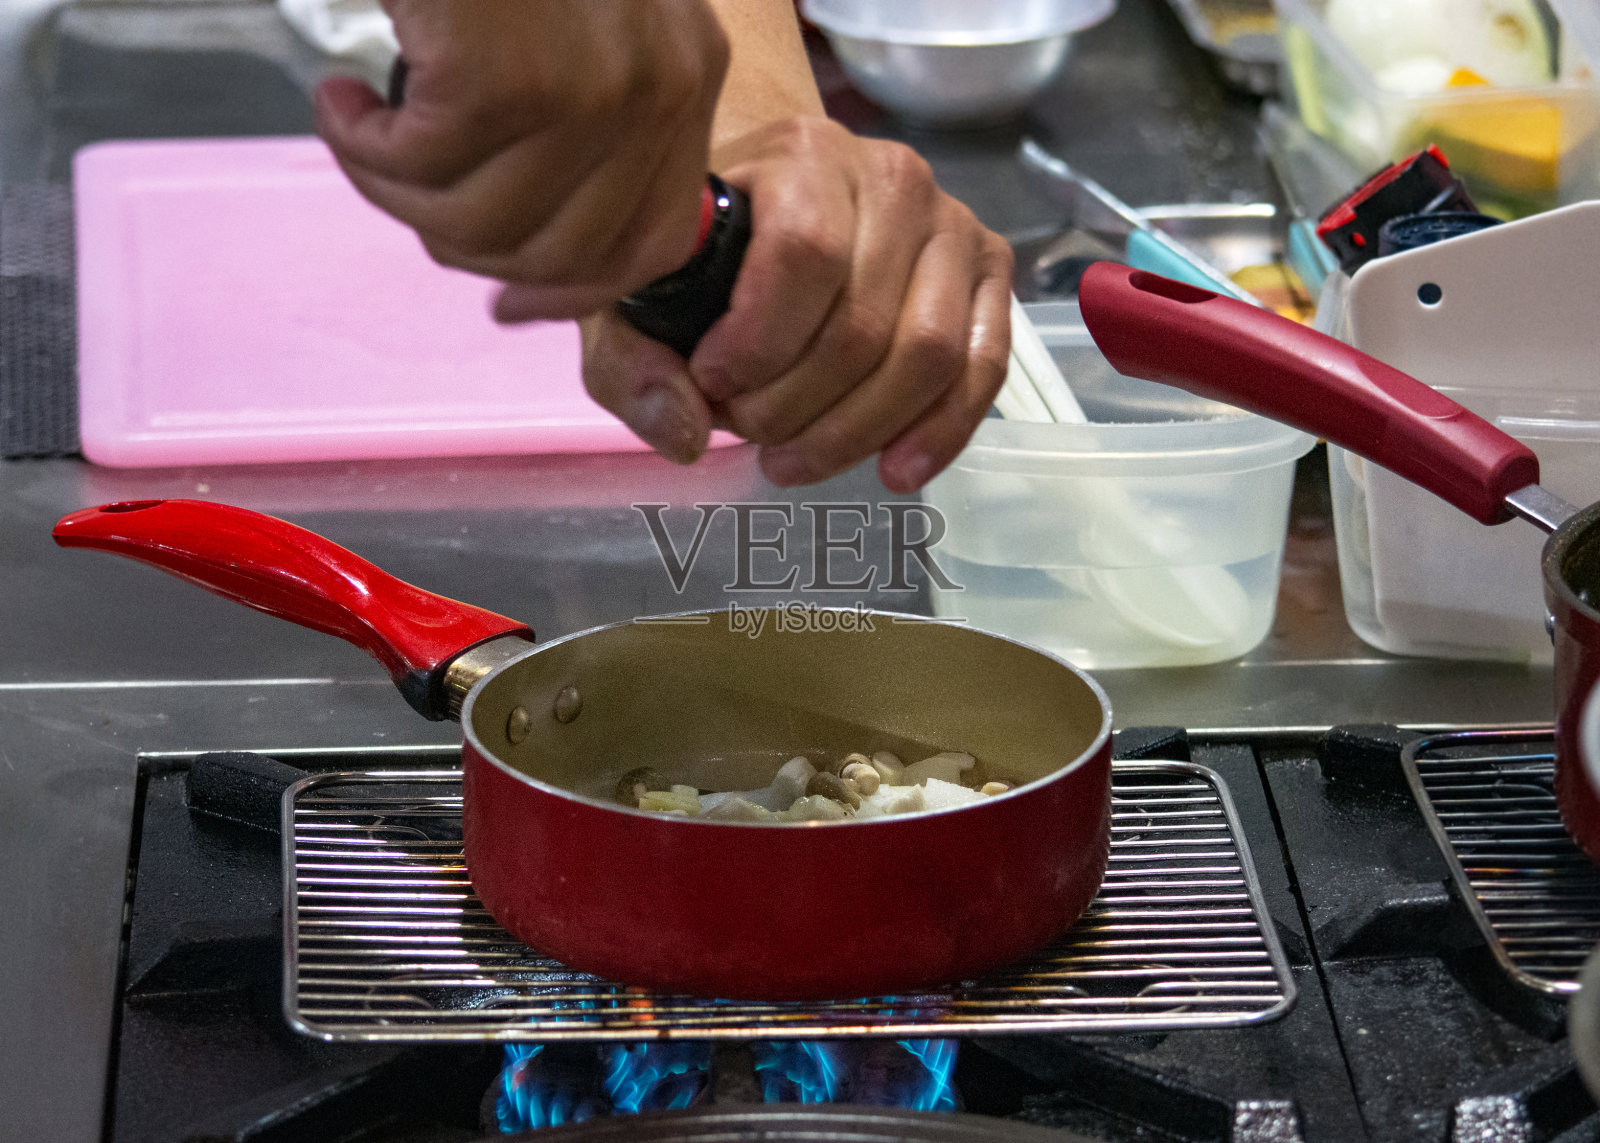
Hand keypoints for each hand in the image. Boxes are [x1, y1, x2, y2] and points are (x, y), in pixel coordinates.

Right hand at [314, 0, 728, 319]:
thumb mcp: (572, 32)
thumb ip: (580, 137)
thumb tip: (527, 282)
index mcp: (688, 76)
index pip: (645, 250)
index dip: (560, 286)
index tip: (495, 286)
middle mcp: (663, 86)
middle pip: (557, 259)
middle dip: (457, 239)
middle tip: (397, 173)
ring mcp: (596, 86)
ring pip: (482, 230)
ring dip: (394, 190)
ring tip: (362, 123)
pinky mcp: (512, 78)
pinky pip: (420, 174)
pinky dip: (360, 145)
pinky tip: (341, 93)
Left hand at [548, 117, 1012, 491]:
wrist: (776, 198)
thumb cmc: (707, 245)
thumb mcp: (640, 291)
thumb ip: (633, 363)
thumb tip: (688, 433)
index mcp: (804, 154)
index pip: (804, 254)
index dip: (760, 342)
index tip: (714, 386)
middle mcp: (893, 176)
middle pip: (864, 323)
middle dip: (799, 406)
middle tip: (749, 435)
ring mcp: (952, 223)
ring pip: (928, 354)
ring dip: (857, 431)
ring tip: (794, 460)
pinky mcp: (988, 271)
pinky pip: (984, 366)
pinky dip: (941, 431)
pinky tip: (893, 472)